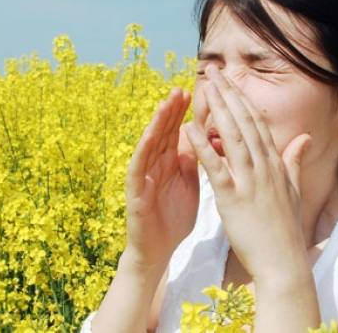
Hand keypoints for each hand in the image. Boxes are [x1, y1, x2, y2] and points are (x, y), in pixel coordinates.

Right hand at [124, 87, 199, 268]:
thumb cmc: (174, 218)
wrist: (159, 250)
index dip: (185, 113)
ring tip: (165, 104)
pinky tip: (149, 136)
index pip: (177, 131)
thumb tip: (202, 136)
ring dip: (157, 123)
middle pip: (163, 132)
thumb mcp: (189, 184)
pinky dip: (143, 150)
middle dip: (171, 110)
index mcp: (170, 162)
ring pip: (150, 144)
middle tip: (181, 88)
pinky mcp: (135, 192)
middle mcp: (154, 164)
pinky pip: (138, 167)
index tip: (197, 92)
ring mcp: (143, 176)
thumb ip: (192, 161)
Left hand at [182, 65, 311, 281]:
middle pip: (244, 122)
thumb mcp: (293, 190)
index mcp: (275, 164)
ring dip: (217, 109)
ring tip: (204, 87)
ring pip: (232, 137)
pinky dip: (202, 146)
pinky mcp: (233, 198)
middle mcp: (264, 167)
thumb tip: (304, 138)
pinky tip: (188, 128)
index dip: (242, 99)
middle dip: (228, 94)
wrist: (284, 262)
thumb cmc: (285, 230)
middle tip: (213, 71)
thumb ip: (294, 161)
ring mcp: (250, 181)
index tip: (230, 81)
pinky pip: (216, 167)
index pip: (257, 123)